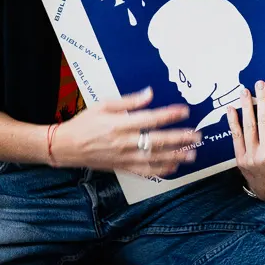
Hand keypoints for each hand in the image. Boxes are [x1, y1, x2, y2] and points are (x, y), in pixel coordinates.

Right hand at [50, 88, 196, 177]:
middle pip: (156, 141)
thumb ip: (128, 101)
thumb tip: (150, 93)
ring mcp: (124, 158)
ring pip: (154, 159)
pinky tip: (174, 167)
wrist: (67, 147)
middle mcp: (123, 142)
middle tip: (197, 135)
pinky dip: (161, 170)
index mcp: (119, 124)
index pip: (149, 119)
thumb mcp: (103, 105)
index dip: (169, 115)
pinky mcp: (123, 168)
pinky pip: (145, 171)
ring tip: (192, 154)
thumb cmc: (84, 123)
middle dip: (179, 138)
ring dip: (175, 157)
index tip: (185, 111)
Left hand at [228, 81, 264, 201]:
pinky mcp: (241, 159)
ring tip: (244, 91)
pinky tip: (232, 109)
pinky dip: (233, 121)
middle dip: (262, 100)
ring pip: (248, 126)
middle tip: (260, 84)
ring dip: (246, 106)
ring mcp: (252, 156)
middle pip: (264, 121)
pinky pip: (236, 136)